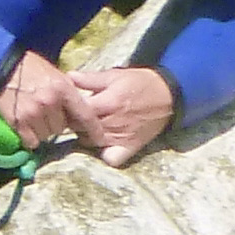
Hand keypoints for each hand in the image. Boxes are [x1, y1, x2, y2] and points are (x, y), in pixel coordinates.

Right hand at [0, 46, 84, 148]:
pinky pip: (31, 141)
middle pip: (62, 128)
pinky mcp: (18, 122)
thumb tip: (79, 114)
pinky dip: (29, 137)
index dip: (94, 130)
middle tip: (46, 113)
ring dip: (42, 131)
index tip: (100, 140)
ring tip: (34, 116)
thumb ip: (68, 94)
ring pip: (46, 136)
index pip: (85, 115)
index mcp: (63, 89)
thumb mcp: (56, 75)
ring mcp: (33, 113)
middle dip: (56, 124)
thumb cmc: (30, 68)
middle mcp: (50, 102)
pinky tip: (25, 125)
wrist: (0, 65)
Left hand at [64, 65, 179, 167]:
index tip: (67, 106)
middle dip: (74, 123)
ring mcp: (121, 137)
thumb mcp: (114, 75)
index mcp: (108, 102)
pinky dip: (104, 154)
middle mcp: (113, 122)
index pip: (78, 112)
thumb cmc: (138, 82)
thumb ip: (90, 79)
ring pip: (91, 143)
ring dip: (85, 137)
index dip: (69, 109)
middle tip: (74, 118)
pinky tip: (101, 145)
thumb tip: (69, 77)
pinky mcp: (131, 147)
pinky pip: (111, 158)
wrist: (167, 95)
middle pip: (82, 129)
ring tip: (86, 128)